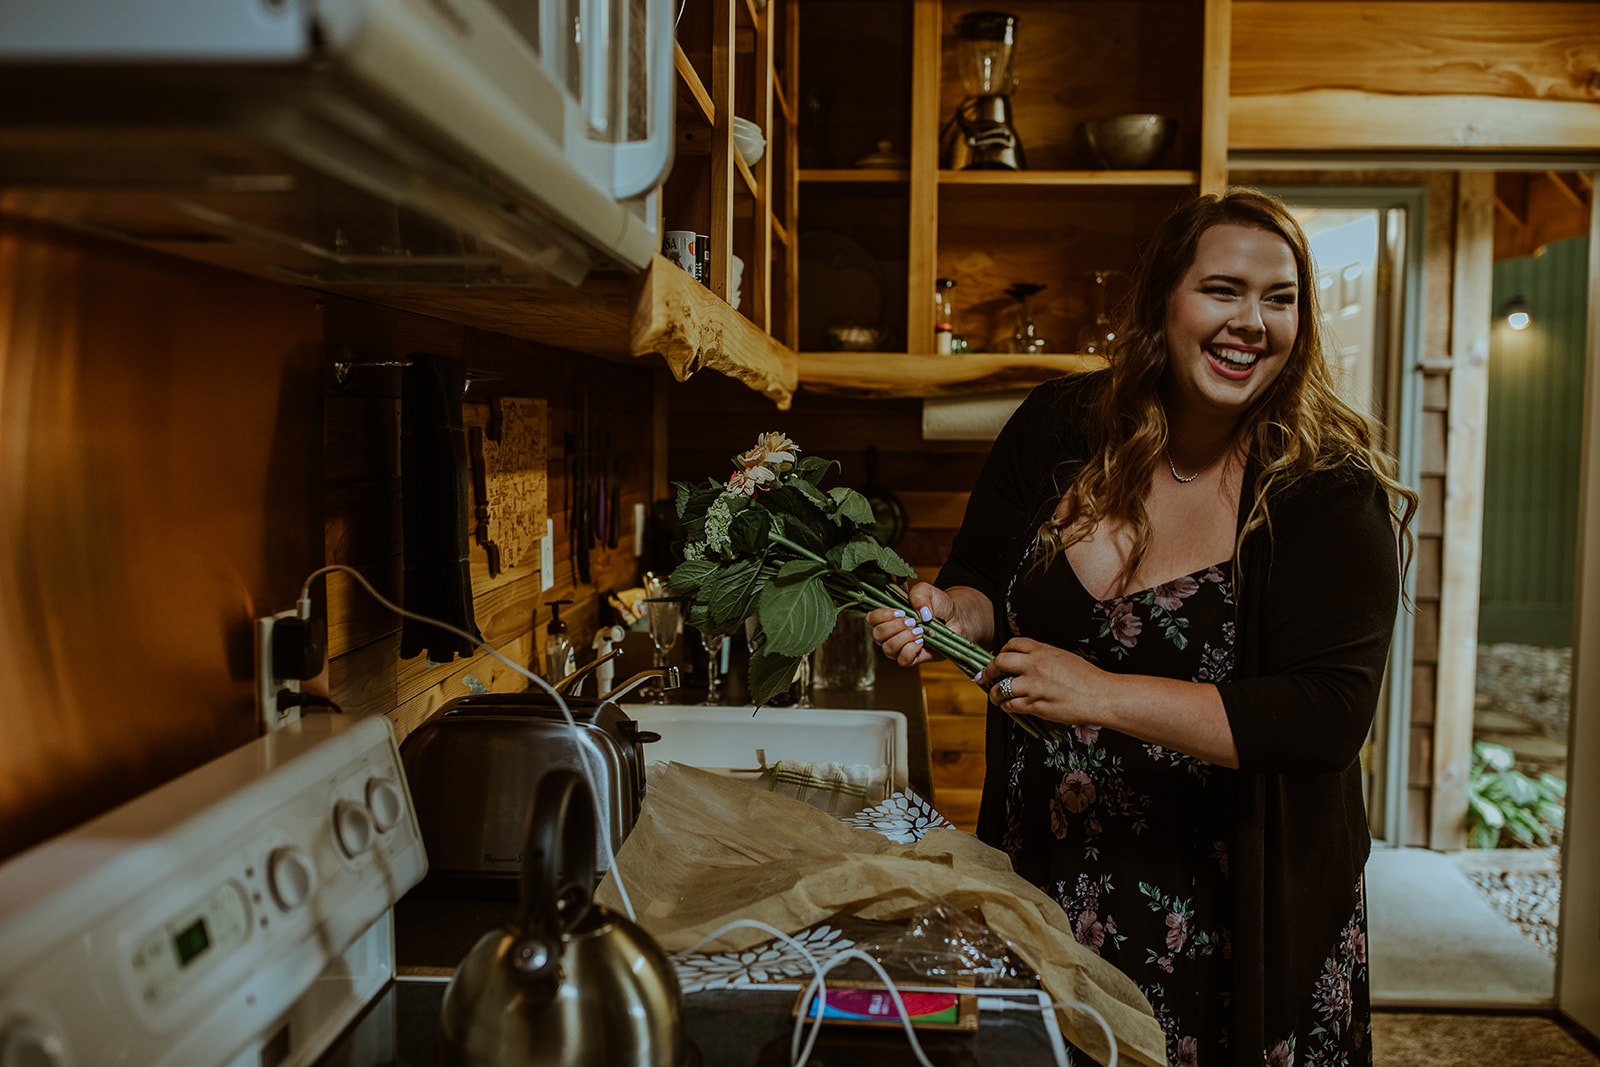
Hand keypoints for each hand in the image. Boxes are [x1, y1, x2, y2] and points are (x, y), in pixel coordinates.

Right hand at [865, 582, 961, 668]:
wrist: (957, 618)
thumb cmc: (939, 605)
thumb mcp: (928, 591)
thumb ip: (919, 594)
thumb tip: (918, 613)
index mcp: (889, 616)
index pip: (871, 619)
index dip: (881, 616)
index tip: (899, 612)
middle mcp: (892, 633)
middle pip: (877, 635)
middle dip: (894, 627)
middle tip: (912, 621)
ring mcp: (901, 647)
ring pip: (888, 649)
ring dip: (903, 638)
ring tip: (919, 630)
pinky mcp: (913, 658)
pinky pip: (902, 660)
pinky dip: (910, 650)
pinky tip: (921, 642)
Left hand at [975, 638, 1109, 725]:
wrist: (1101, 696)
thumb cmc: (1087, 678)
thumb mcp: (1063, 657)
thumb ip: (1043, 657)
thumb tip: (1024, 662)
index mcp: (1043, 650)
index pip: (1012, 644)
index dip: (1002, 651)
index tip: (998, 658)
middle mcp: (1034, 665)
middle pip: (999, 662)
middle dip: (988, 670)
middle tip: (984, 676)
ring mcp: (1033, 686)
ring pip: (1000, 688)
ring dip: (994, 694)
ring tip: (995, 696)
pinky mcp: (1035, 705)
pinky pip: (1011, 705)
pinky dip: (1007, 707)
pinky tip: (1009, 707)